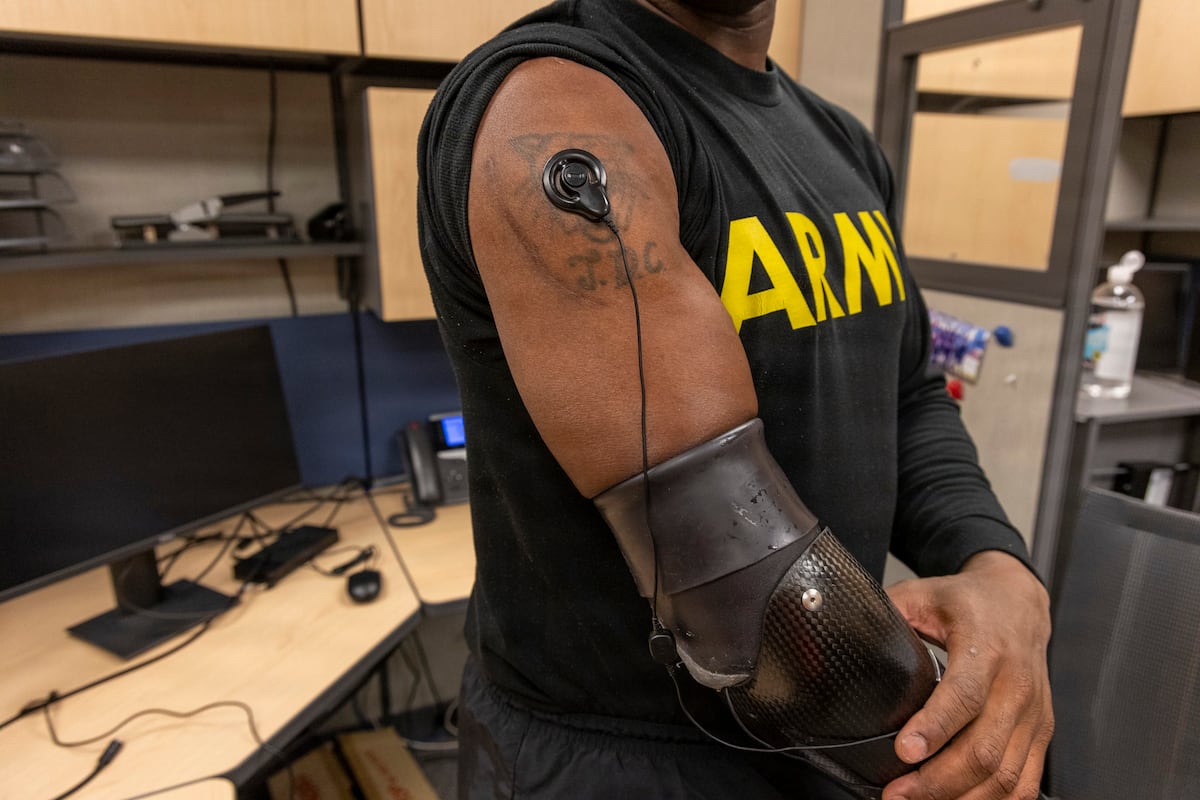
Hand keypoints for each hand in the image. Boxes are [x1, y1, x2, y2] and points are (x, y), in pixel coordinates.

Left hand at [882, 551, 1053, 799]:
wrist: (1018, 600)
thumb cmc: (968, 601)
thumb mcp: (921, 594)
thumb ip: (885, 615)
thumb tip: (841, 634)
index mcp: (986, 646)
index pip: (964, 695)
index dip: (934, 727)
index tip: (904, 751)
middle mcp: (1015, 684)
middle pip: (984, 748)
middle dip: (937, 780)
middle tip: (896, 793)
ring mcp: (1033, 714)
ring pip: (1006, 774)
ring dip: (960, 797)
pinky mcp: (1040, 733)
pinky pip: (1024, 782)